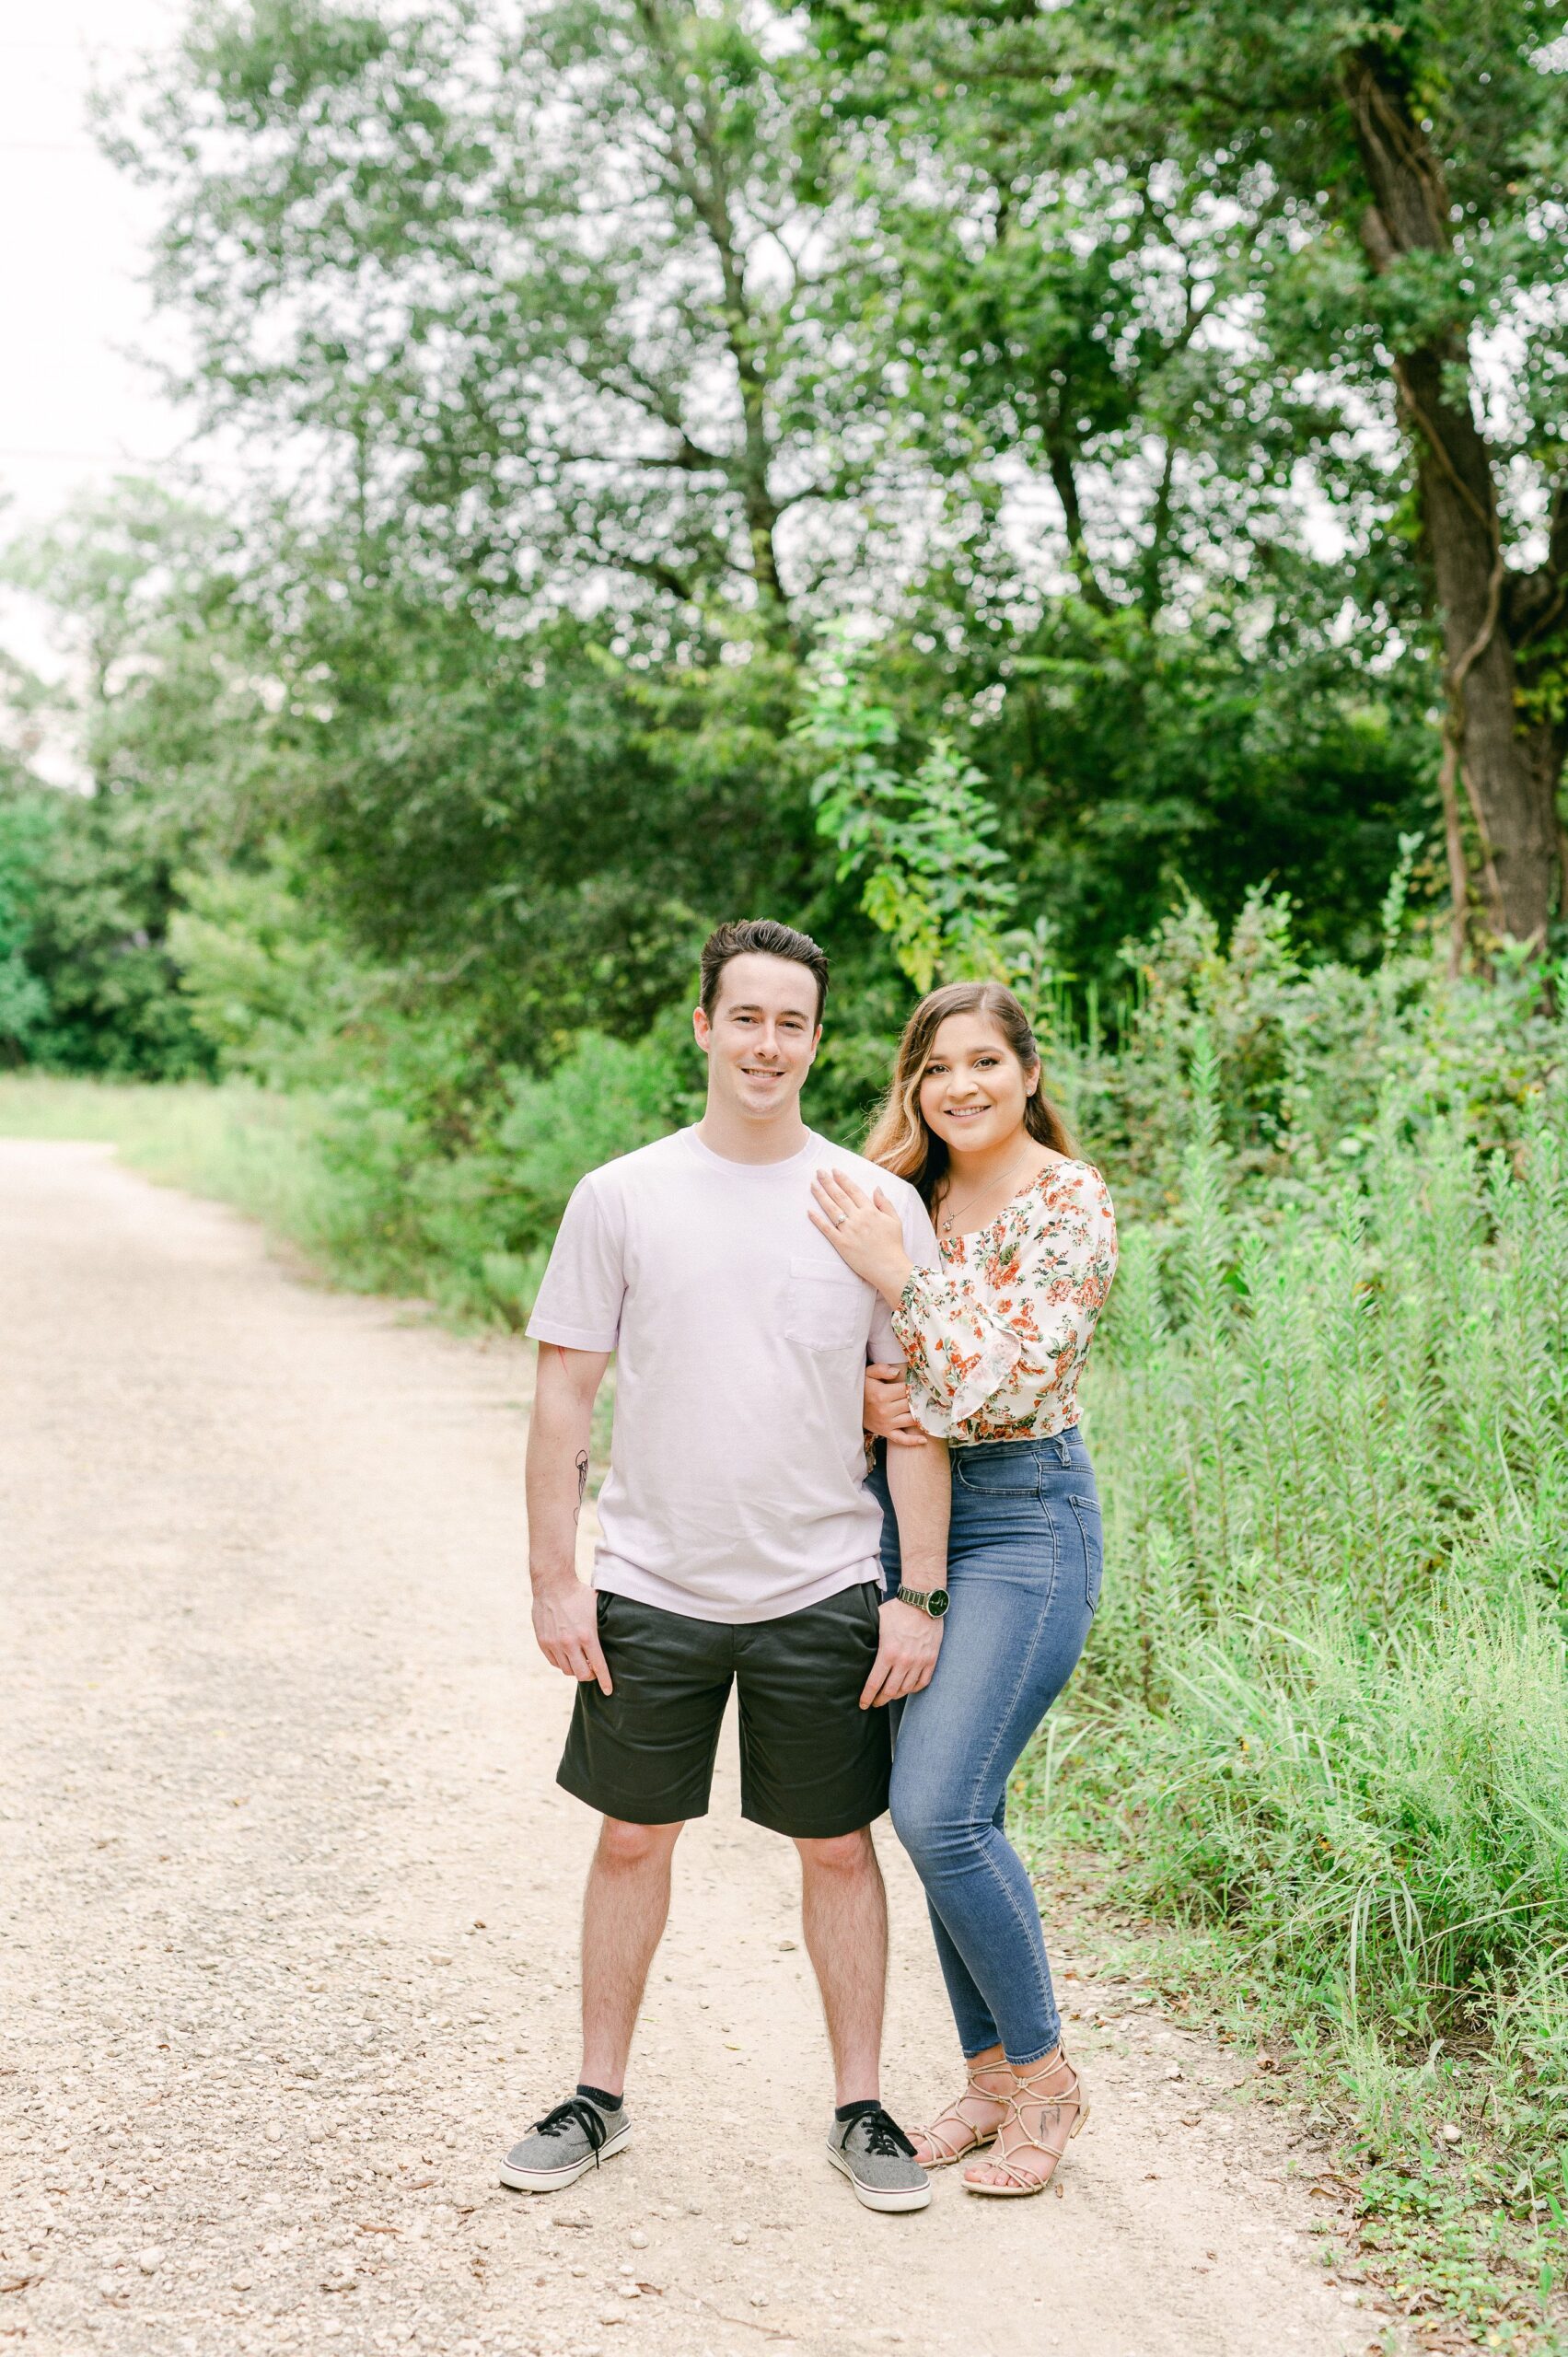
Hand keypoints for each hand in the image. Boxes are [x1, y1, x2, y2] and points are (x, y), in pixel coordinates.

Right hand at [533, 1577, 612, 1692]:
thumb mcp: (597, 1607)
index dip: (605, 1681)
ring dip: (576, 1668)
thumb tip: (622, 1633)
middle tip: (593, 1669)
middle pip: (581, 1674)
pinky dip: (562, 1662)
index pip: (598, 1666)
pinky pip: (554, 1662)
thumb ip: (605, 1625)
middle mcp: (570, 1643)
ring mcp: (554, 1644)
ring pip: (567, 1670)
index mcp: (587, 1636)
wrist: (552, 1584)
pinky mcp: (543, 1642)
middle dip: (590, 1675)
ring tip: (580, 1660)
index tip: (609, 1691)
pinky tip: (568, 1654)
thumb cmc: (579, 1594)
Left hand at [809, 1168, 912, 1303]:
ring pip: (831, 1209)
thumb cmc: (893, 1245)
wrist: (889, 1267)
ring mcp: (848, 1230)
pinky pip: (827, 1229)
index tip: (834, 1170)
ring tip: (812, 1184)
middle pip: (839, 1196)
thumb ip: (885, 1203)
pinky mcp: (841, 1244)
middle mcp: (858, 1218)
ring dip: (820, 1196)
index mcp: (870, 1211)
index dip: (843, 1179)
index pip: (853, 1191)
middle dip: (828, 1182)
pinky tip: (809, 1211)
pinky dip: (817, 1220)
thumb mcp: (895, 1220)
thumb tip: (876, 1188)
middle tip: (818, 1171)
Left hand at [860, 1597, 941, 1708]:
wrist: (923, 1601)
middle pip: (890, 1691)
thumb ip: (869, 1637)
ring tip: (889, 1696)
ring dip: (896, 1695)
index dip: (867, 1697)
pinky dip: (913, 1689)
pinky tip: (907, 1688)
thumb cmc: (897, 1610)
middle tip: (875, 1703)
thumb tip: (856, 1645)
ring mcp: (919, 1661)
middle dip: (880, 1700)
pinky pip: (922, 1682)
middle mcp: (904, 1661)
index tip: (862, 1704)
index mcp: (888, 1652)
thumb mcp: (877, 1621)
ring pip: (906, 1689)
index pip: (874, 1683)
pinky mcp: (931, 1660)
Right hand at [864, 1360, 925, 1447]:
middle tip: (929, 1395)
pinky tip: (924, 1439)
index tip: (921, 1383)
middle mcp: (885, 1410)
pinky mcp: (886, 1433)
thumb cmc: (861, 1388)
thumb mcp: (867, 1374)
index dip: (916, 1385)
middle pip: (911, 1404)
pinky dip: (913, 1441)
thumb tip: (897, 1372)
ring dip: (921, 1415)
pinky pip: (901, 1439)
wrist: (847, 1407)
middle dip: (920, 1399)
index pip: (907, 1389)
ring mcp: (886, 1423)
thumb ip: (881, 1369)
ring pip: (911, 1420)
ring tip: (929, 1409)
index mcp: (882, 1394)